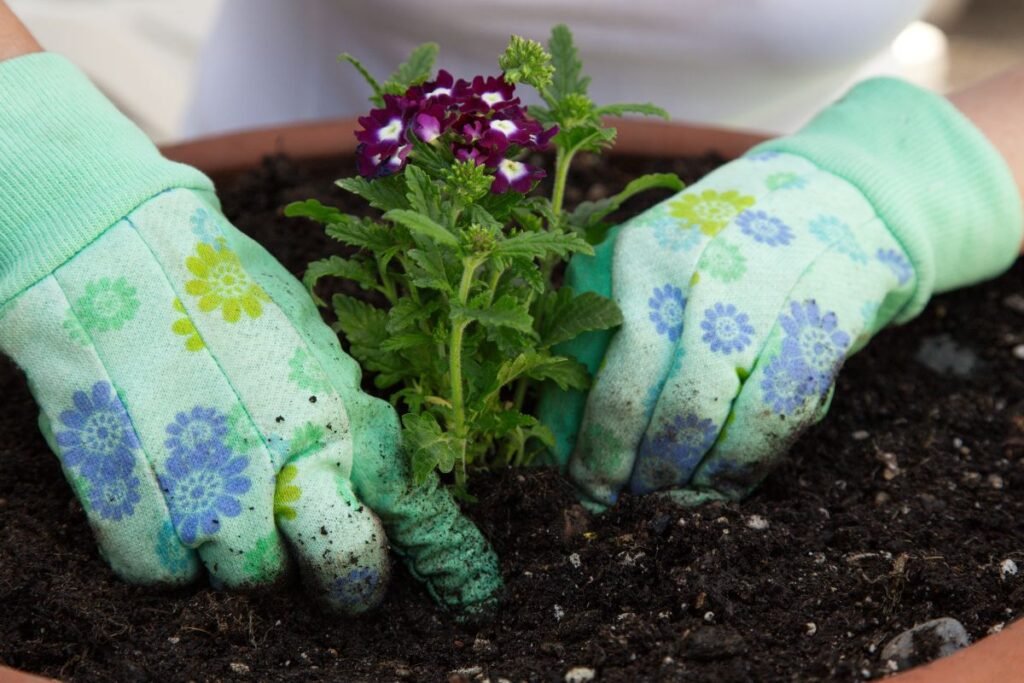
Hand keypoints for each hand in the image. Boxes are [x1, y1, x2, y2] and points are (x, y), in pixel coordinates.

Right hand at [0, 54, 500, 613]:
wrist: (116, 243)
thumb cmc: (225, 288)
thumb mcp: (311, 341)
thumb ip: (348, 412)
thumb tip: (382, 476)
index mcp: (334, 411)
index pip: (390, 514)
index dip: (390, 553)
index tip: (390, 564)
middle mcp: (281, 450)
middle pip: (335, 562)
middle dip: (340, 576)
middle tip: (325, 565)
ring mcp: (200, 471)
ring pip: (246, 575)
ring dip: (245, 561)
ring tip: (234, 516)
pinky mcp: (121, 481)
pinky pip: (157, 567)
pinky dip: (168, 560)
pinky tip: (173, 521)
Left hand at [541, 78, 1021, 509]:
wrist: (837, 194)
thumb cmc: (718, 248)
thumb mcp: (648, 267)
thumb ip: (597, 337)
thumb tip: (556, 438)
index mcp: (638, 253)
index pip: (603, 368)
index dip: (592, 442)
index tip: (582, 484)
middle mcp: (696, 268)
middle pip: (654, 397)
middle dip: (635, 467)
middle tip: (626, 500)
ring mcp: (765, 291)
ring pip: (713, 413)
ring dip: (689, 474)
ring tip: (672, 497)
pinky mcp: (823, 320)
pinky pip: (777, 414)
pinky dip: (746, 461)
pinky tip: (724, 481)